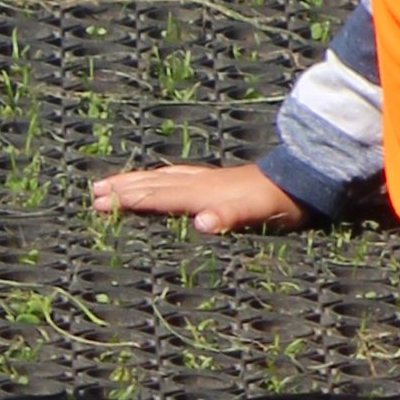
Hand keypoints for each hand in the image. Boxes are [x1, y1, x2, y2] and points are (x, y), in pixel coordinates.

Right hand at [91, 156, 308, 235]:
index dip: (128, 201)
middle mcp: (201, 184)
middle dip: (124, 188)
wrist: (304, 181)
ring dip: (138, 180)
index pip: (157, 197)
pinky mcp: (220, 180)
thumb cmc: (279, 203)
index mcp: (202, 194)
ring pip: (164, 177)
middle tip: (95, 192)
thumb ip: (229, 217)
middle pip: (154, 184)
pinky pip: (180, 176)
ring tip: (115, 182)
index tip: (99, 204)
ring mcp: (209, 180)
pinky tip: (163, 178)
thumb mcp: (256, 213)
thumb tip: (201, 224)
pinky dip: (162, 177)